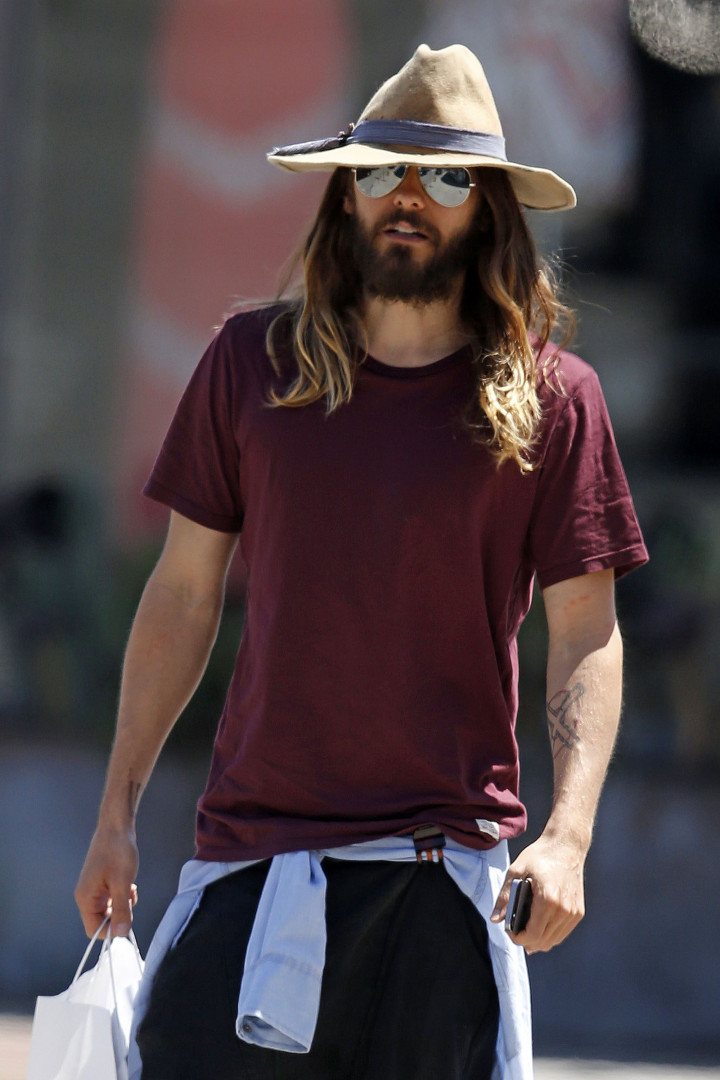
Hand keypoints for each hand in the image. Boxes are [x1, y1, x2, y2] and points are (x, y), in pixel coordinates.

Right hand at [74, 826, 138, 938]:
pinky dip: (123, 896)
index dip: (111, 931)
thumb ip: (121, 909)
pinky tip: (130, 884)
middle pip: (102, 921)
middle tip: (130, 899)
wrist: (116, 826)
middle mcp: (87, 896)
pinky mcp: (103, 882)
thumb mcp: (122, 883)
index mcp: (86, 899)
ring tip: (131, 889)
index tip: (127, 921)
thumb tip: (121, 934)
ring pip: (109, 910)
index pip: (94, 930)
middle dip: (119, 915)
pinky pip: (112, 899)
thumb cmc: (117, 851)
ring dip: (123, 905)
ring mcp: (94, 889)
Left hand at [490, 833, 585, 952]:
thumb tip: (495, 919)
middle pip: (543, 942)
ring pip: (553, 941)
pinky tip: (539, 927)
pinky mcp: (578, 912)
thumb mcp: (516, 870)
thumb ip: (505, 897)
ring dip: (538, 940)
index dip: (518, 939)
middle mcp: (563, 909)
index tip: (510, 932)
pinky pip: (562, 933)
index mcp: (547, 899)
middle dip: (526, 941)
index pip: (533, 935)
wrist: (566, 846)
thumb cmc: (540, 856)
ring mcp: (573, 912)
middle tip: (515, 930)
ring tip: (525, 929)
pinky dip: (549, 934)